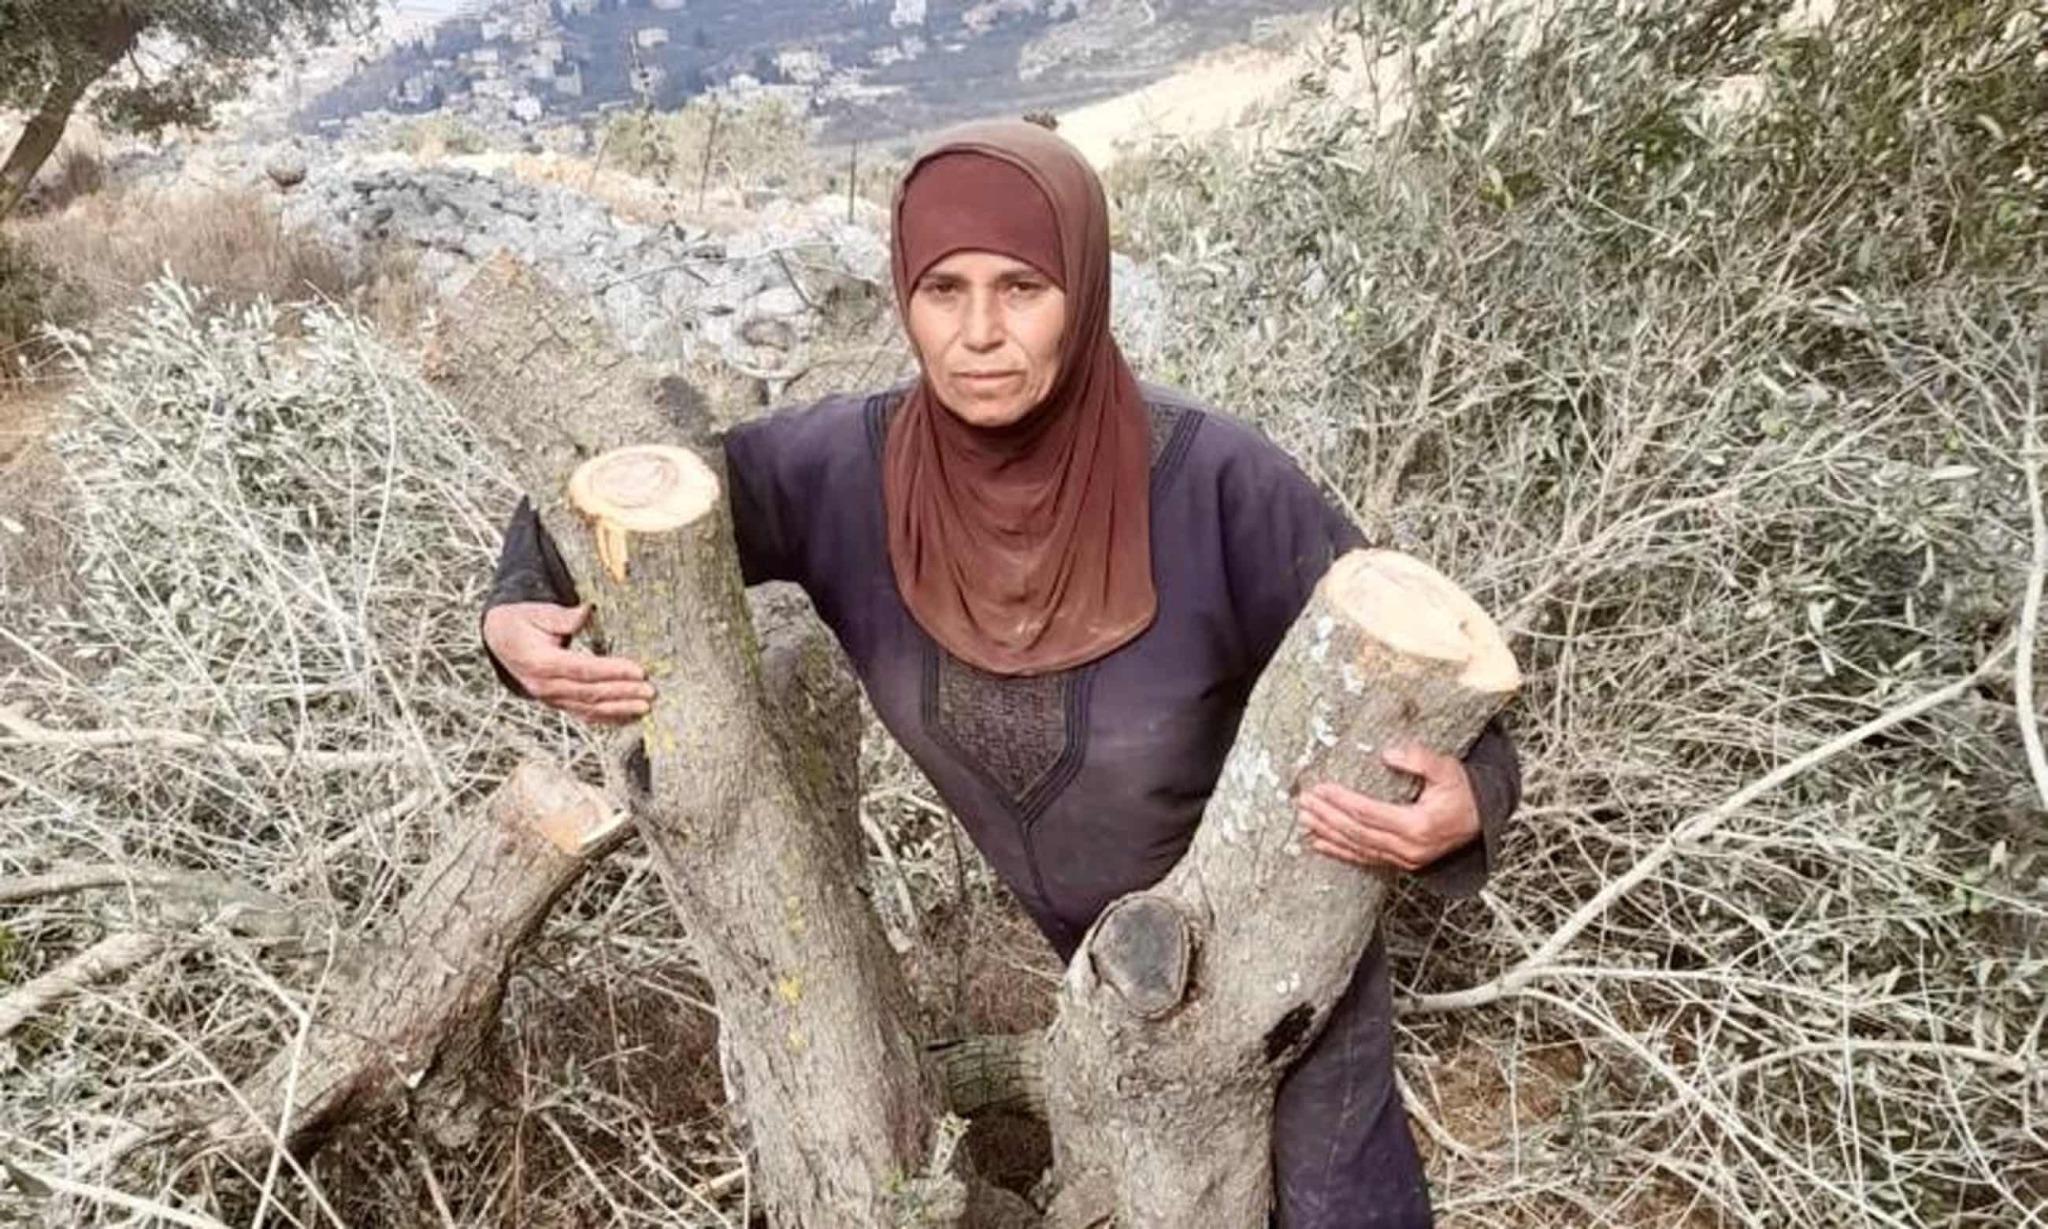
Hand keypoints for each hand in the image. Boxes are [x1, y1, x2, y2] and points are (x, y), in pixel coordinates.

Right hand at [482, 602, 653, 725]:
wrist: (500, 640)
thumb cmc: (521, 623)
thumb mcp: (536, 613)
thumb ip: (562, 617)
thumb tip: (586, 611)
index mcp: (540, 663)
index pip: (582, 669)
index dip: (612, 671)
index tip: (638, 670)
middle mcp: (545, 687)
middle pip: (590, 693)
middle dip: (623, 692)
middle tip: (650, 691)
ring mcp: (551, 698)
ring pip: (589, 708)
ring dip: (619, 709)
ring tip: (645, 707)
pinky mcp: (558, 703)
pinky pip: (584, 714)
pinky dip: (608, 718)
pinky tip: (628, 717)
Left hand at [1296, 743, 1479, 872]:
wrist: (1482, 821)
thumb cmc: (1464, 792)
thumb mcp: (1448, 769)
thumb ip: (1420, 759)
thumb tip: (1389, 753)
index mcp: (1418, 825)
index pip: (1369, 813)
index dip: (1342, 801)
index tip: (1321, 788)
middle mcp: (1409, 848)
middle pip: (1357, 832)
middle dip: (1327, 817)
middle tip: (1303, 802)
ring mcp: (1404, 859)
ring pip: (1357, 847)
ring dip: (1327, 834)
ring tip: (1304, 820)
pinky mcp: (1401, 863)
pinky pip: (1364, 858)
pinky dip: (1339, 851)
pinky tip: (1319, 843)